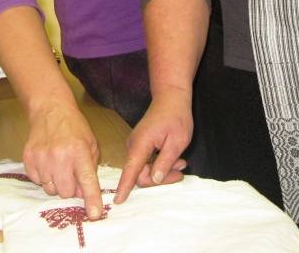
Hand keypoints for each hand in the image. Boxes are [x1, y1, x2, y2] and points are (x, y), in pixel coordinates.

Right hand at [22, 97, 103, 219]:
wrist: (50, 109)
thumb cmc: (73, 127)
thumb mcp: (90, 143)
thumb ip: (89, 169)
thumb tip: (81, 194)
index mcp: (79, 152)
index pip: (87, 181)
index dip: (91, 200)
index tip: (94, 214)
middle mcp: (60, 156)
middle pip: (65, 192)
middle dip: (70, 188)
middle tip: (70, 173)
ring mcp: (42, 158)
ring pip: (50, 190)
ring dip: (56, 183)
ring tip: (58, 165)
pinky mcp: (28, 159)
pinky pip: (37, 182)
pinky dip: (43, 176)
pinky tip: (47, 161)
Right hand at [114, 89, 191, 203]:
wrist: (170, 96)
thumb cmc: (176, 116)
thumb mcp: (176, 142)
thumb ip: (164, 162)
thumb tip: (153, 179)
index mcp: (140, 144)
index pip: (130, 170)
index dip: (125, 187)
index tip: (117, 201)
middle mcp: (133, 146)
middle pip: (141, 174)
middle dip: (161, 177)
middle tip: (181, 171)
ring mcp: (135, 145)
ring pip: (145, 169)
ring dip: (163, 170)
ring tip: (181, 162)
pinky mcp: (140, 145)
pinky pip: (147, 162)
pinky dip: (160, 163)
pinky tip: (175, 158)